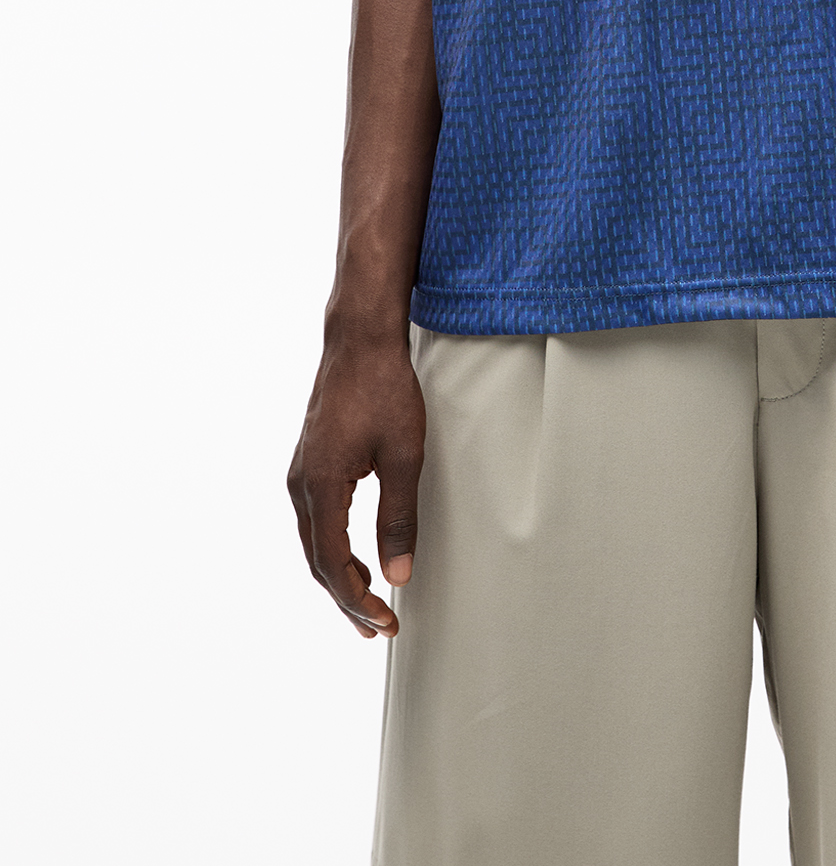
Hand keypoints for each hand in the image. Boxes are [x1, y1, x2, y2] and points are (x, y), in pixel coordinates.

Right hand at [287, 334, 425, 637]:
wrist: (360, 338)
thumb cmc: (384, 389)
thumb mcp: (403, 456)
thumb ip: (398, 517)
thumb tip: (398, 575)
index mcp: (320, 487)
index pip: (333, 565)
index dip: (358, 602)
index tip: (385, 624)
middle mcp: (301, 484)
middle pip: (318, 560)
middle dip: (347, 599)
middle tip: (377, 629)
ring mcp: (301, 471)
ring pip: (314, 541)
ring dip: (339, 575)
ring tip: (368, 603)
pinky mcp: (310, 460)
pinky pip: (316, 519)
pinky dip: (334, 547)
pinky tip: (357, 556)